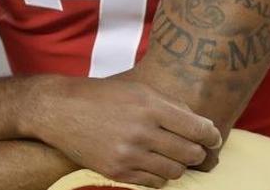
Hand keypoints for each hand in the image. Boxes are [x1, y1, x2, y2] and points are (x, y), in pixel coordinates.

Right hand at [19, 76, 221, 187]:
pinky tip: (151, 163)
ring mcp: (128, 154)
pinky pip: (155, 182)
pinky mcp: (117, 171)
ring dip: (177, 165)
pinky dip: (158, 175)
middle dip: (196, 152)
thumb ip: (170, 104)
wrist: (57, 110)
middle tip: (191, 148)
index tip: (211, 138)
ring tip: (168, 155)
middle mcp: (141, 131)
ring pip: (175, 171)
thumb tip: (201, 125)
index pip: (199, 129)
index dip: (211, 136)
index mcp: (149, 106)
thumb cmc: (100, 96)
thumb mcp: (136, 89)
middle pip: (191, 153)